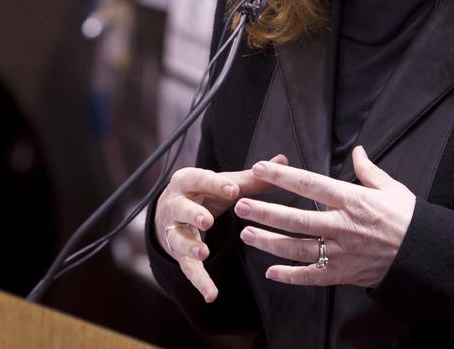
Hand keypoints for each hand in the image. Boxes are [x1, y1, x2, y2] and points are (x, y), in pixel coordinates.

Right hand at [154, 154, 288, 302]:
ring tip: (204, 253)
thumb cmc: (204, 192)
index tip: (233, 189)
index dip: (214, 184)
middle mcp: (175, 204)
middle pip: (181, 208)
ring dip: (190, 246)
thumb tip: (283, 159)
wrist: (171, 211)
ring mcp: (174, 230)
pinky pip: (187, 268)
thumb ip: (252, 176)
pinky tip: (211, 294)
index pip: (198, 179)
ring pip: (179, 239)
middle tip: (207, 219)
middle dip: (193, 214)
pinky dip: (199, 282)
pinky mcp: (178, 253)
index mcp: (187, 181)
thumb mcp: (223, 183)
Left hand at [234, 145, 414, 287]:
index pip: (310, 185)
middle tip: (241, 206)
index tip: (260, 168)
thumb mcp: (391, 188)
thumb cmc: (409, 218)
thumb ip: (368, 171)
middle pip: (296, 219)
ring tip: (247, 235)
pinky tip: (271, 272)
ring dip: (270, 242)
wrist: (424, 255)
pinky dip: (291, 276)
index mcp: (353, 200)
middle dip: (265, 212)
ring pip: (298, 248)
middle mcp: (343, 226)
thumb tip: (358, 151)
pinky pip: (313, 277)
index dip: (283, 177)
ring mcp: (342, 252)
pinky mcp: (344, 274)